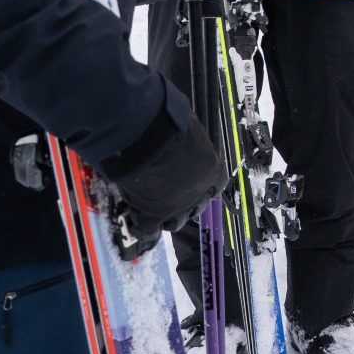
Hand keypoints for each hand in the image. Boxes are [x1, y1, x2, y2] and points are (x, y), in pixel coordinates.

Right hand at [102, 103, 222, 246]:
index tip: (195, 183)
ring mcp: (177, 207)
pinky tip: (137, 222)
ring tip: (156, 212)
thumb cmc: (170, 123)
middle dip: (186, 203)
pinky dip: (143, 227)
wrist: (148, 139)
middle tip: (171, 198)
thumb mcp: (190, 126)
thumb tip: (184, 125)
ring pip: (175, 222)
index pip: (216, 185)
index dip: (205, 186)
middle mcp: (199, 192)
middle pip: (197, 206)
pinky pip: (148, 229)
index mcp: (212, 169)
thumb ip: (190, 137)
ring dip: (167, 218)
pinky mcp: (153, 215)